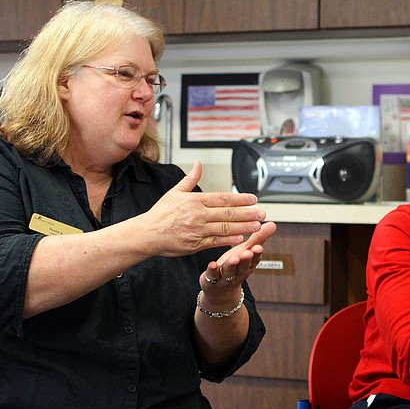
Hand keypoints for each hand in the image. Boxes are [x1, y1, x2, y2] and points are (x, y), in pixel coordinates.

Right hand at [141, 162, 266, 256]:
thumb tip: (198, 164)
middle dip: (247, 213)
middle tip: (262, 213)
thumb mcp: (175, 192)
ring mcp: (197, 230)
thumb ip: (190, 179)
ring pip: (225, 228)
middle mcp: (198, 215)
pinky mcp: (195, 244)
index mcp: (195, 201)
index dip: (240, 199)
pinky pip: (215, 242)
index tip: (253, 199)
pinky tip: (241, 238)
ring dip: (243, 226)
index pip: (222, 198)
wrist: (147, 233)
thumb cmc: (160, 214)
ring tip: (257, 225)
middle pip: (228, 213)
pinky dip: (229, 240)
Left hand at [199, 221, 276, 302]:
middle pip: (243, 266)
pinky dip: (213, 270)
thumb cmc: (235, 265)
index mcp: (248, 264)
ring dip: (231, 265)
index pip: (254, 259)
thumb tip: (273, 224)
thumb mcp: (247, 251)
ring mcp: (226, 276)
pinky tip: (213, 264)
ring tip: (233, 259)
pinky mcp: (212, 279)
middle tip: (248, 253)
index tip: (258, 247)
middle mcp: (238, 272)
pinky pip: (213, 275)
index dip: (256, 254)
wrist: (221, 290)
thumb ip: (258, 238)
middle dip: (246, 260)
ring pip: (229, 271)